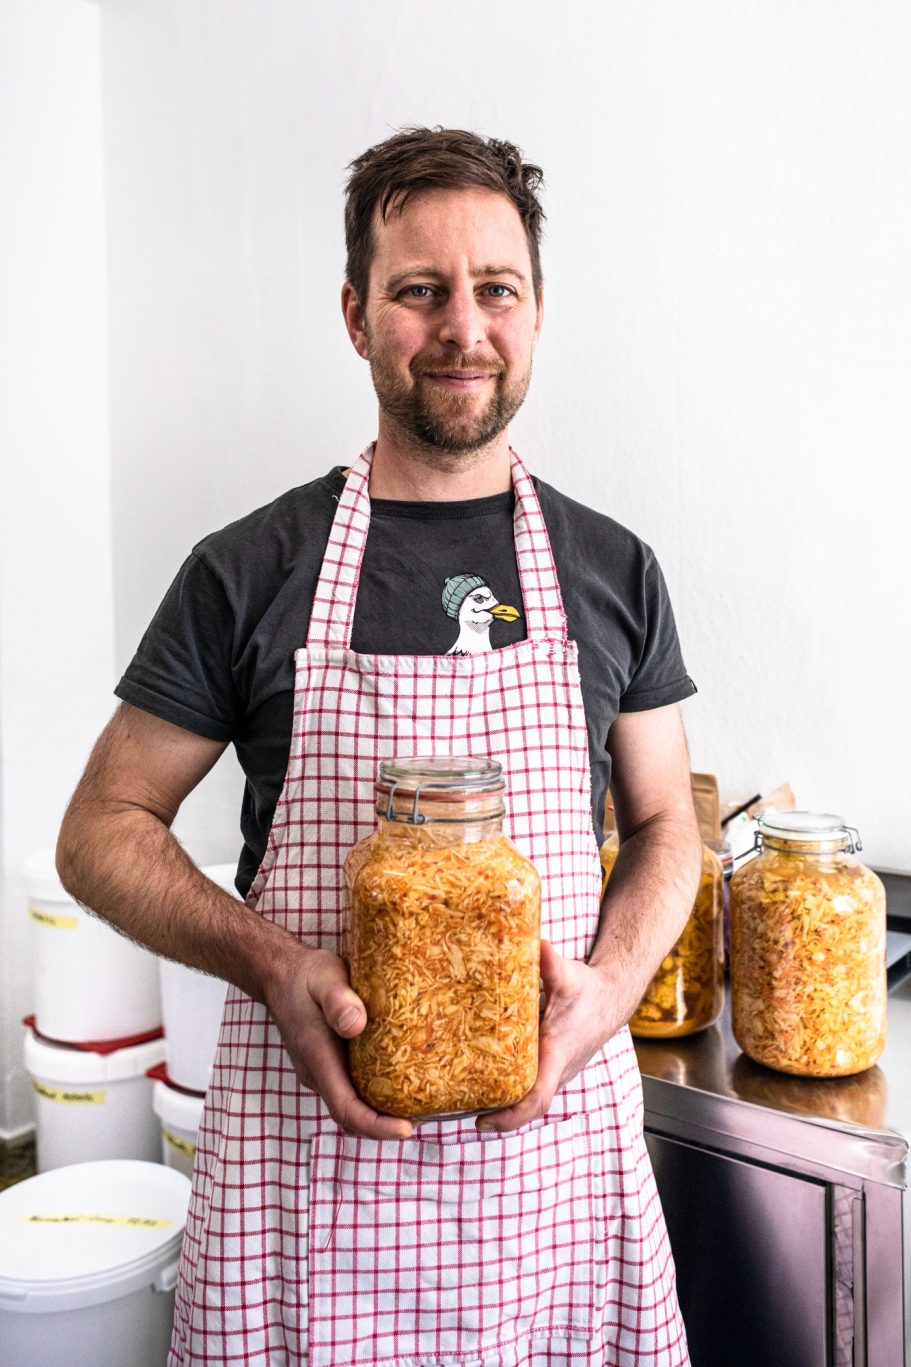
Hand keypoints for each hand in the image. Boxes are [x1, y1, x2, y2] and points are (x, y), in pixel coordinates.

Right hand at [265, 945, 412, 1140]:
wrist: (282, 974)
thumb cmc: (306, 975)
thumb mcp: (325, 977)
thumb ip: (338, 999)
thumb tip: (356, 1024)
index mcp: (317, 1058)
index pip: (346, 1109)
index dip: (376, 1126)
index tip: (407, 1129)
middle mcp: (317, 1073)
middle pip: (352, 1116)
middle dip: (386, 1125)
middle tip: (426, 1115)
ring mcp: (322, 1071)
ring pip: (352, 1104)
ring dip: (382, 1112)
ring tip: (419, 1102)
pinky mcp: (328, 1064)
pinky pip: (352, 1088)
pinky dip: (375, 1094)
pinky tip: (400, 1079)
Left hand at [475, 939, 622, 1132]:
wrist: (610, 999)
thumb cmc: (588, 991)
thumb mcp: (568, 975)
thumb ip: (551, 962)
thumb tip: (537, 943)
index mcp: (556, 1054)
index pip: (536, 1099)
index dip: (510, 1116)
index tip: (483, 1120)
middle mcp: (555, 1071)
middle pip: (524, 1106)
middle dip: (494, 1114)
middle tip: (456, 1108)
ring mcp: (554, 1072)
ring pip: (526, 1099)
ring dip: (499, 1103)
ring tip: (461, 1097)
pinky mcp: (550, 1067)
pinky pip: (528, 1086)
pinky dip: (508, 1089)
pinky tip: (482, 1078)